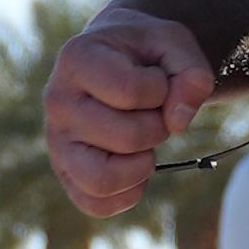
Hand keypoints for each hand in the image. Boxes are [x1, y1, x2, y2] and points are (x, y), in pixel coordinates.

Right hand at [46, 12, 214, 216]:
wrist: (118, 58)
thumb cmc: (146, 53)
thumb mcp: (175, 44)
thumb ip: (191, 74)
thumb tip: (178, 123)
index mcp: (77, 59)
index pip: (131, 91)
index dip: (162, 89)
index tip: (156, 78)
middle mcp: (57, 102)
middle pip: (126, 138)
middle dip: (158, 127)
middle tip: (152, 112)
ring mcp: (56, 141)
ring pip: (102, 180)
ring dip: (141, 165)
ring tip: (142, 141)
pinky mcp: (65, 171)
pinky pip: (96, 204)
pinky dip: (128, 193)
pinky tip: (137, 164)